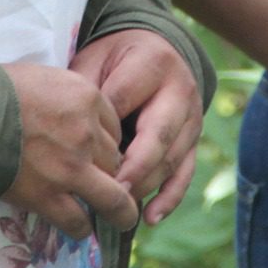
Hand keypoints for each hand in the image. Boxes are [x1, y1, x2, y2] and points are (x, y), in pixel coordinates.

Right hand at [0, 63, 137, 237]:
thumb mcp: (44, 77)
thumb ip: (67, 97)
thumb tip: (68, 112)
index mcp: (87, 98)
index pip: (114, 125)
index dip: (106, 139)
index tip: (99, 149)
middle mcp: (86, 133)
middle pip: (113, 158)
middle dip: (109, 170)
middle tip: (102, 179)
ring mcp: (71, 168)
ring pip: (112, 197)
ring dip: (119, 210)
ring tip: (121, 219)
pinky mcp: (49, 196)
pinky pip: (77, 220)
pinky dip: (81, 227)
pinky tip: (81, 228)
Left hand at [69, 29, 204, 224]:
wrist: (155, 50)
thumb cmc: (116, 58)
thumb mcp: (96, 59)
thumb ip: (85, 89)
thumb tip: (73, 130)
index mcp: (153, 63)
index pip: (126, 99)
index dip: (106, 129)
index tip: (84, 155)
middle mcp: (180, 90)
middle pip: (159, 133)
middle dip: (135, 166)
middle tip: (110, 191)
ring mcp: (192, 117)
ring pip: (173, 158)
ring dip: (147, 185)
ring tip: (121, 207)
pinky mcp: (194, 140)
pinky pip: (186, 173)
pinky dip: (169, 198)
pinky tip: (150, 218)